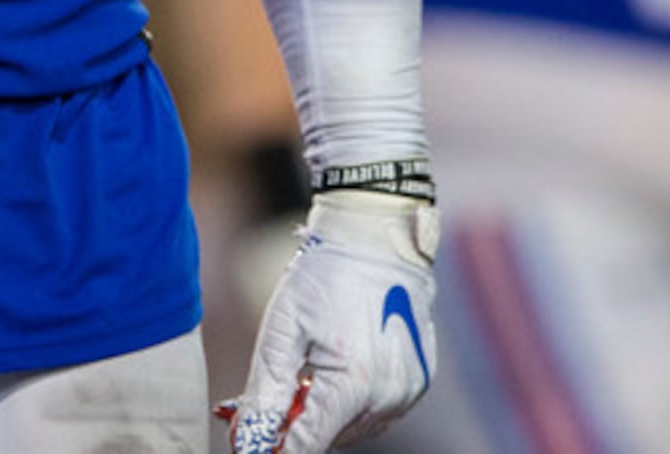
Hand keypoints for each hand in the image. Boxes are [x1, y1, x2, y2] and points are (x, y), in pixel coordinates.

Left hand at [222, 191, 437, 452]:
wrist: (377, 237)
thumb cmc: (326, 277)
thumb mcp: (284, 330)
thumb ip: (267, 392)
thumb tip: (249, 440)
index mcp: (352, 386)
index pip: (307, 446)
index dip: (277, 447)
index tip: (253, 441)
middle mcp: (387, 396)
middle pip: (330, 437)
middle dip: (298, 424)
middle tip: (272, 396)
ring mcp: (408, 390)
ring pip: (354, 426)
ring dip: (326, 413)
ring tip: (303, 376)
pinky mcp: (419, 379)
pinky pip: (378, 408)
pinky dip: (352, 400)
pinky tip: (333, 370)